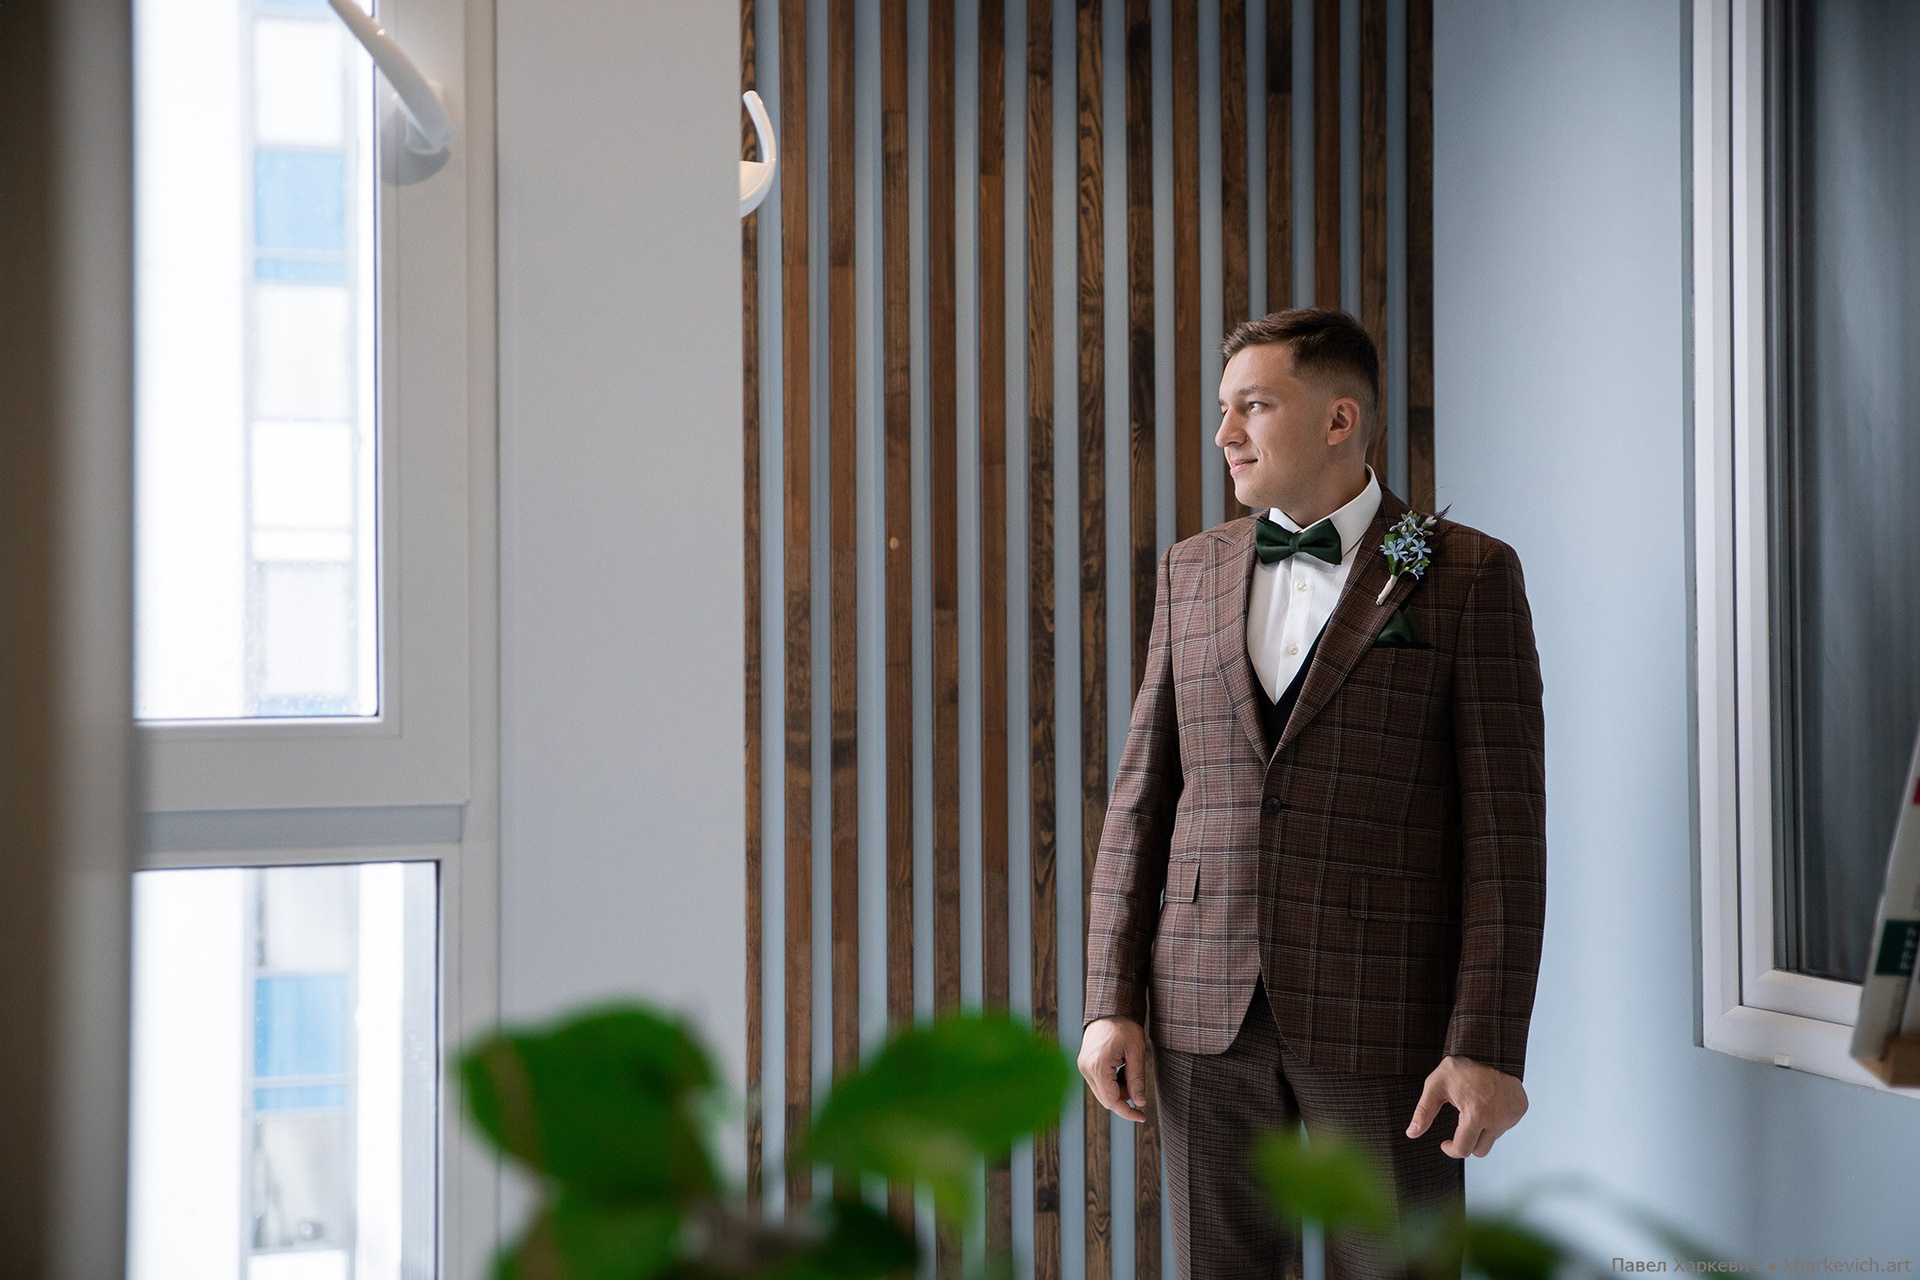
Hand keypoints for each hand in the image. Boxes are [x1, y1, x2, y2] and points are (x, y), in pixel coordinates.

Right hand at [1078, 1016, 1148, 1121]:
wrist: (1109, 1009)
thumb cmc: (1124, 1027)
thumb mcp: (1136, 1052)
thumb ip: (1137, 1079)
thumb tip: (1139, 1103)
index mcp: (1098, 1066)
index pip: (1111, 1101)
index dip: (1127, 1111)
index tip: (1142, 1116)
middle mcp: (1086, 1068)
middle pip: (1105, 1099)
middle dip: (1124, 1099)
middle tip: (1138, 1088)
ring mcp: (1083, 1066)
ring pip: (1102, 1092)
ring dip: (1118, 1090)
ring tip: (1130, 1072)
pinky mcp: (1084, 1064)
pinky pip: (1098, 1083)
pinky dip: (1111, 1083)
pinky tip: (1121, 1070)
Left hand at [1406, 1055, 1526, 1157]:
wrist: (1488, 1049)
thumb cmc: (1461, 1068)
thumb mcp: (1436, 1086)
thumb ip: (1423, 1112)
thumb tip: (1411, 1133)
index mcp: (1475, 1115)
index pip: (1463, 1150)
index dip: (1450, 1149)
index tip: (1445, 1143)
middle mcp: (1497, 1119)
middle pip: (1479, 1151)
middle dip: (1467, 1142)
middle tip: (1460, 1124)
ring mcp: (1511, 1115)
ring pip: (1493, 1138)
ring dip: (1482, 1130)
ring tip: (1475, 1107)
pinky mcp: (1520, 1110)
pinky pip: (1505, 1125)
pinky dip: (1496, 1120)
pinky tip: (1488, 1104)